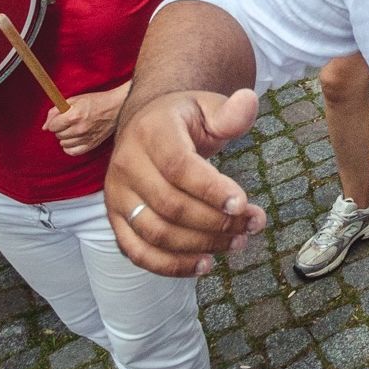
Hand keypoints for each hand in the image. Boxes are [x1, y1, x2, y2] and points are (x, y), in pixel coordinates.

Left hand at [43, 86, 127, 155]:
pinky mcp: (92, 144)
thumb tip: (44, 127)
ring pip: (64, 144)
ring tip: (74, 130)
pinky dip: (70, 147)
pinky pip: (73, 152)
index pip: (52, 126)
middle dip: (60, 128)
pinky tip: (74, 139)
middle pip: (58, 135)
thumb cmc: (95, 101)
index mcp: (74, 115)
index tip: (61, 118)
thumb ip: (55, 111)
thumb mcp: (74, 100)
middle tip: (69, 122)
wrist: (116, 106)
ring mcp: (86, 138)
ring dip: (66, 137)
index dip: (55, 121)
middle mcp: (79, 128)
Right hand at [104, 88, 266, 276]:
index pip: (179, 166)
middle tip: (252, 225)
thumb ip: (231, 112)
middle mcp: (126, 164)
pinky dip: (170, 265)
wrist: (146, 125)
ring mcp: (116, 195)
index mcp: (151, 132)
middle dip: (216, 222)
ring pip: (155, 232)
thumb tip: (248, 102)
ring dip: (200, 245)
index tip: (243, 205)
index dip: (211, 190)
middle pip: (170, 205)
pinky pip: (137, 251)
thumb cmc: (184, 119)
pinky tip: (204, 264)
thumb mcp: (209, 106)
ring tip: (237, 242)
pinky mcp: (115, 218)